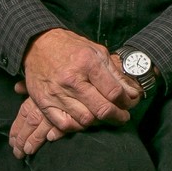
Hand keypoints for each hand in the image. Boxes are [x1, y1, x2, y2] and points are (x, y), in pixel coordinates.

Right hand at [10, 29, 139, 157]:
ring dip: (98, 121)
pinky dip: (77, 126)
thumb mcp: (97, 51)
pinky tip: (84, 120)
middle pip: (101, 108)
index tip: (129, 103)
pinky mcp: (44, 103)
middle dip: (117, 116)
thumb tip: (132, 93)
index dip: (125, 101)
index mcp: (87, 63)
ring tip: (103, 116)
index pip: (113, 91)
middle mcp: (72, 80)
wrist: (39, 44)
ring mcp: (57, 93)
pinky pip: (64, 125)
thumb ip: (115, 73)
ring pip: (85, 119)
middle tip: (122, 116)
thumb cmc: (71, 47)